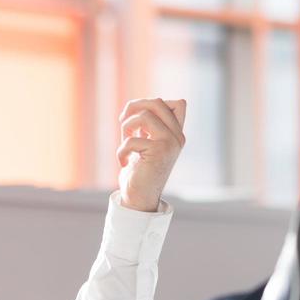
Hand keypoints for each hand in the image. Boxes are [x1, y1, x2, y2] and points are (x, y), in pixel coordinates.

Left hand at [115, 97, 186, 212]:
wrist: (139, 197)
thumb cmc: (139, 170)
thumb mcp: (145, 143)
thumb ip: (148, 126)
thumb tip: (135, 105)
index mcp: (176, 133)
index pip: (178, 103)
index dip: (153, 103)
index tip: (137, 116)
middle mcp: (178, 137)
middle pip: (158, 102)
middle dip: (134, 107)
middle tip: (122, 121)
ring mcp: (170, 143)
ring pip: (144, 116)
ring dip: (126, 127)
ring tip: (124, 142)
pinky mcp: (159, 152)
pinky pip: (132, 139)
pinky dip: (122, 150)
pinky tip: (124, 162)